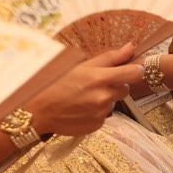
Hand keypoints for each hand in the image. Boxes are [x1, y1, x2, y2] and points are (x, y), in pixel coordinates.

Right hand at [26, 44, 141, 135]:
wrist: (36, 110)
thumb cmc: (56, 83)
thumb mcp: (81, 65)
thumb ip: (110, 58)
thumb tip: (131, 47)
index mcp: (101, 78)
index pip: (136, 73)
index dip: (136, 70)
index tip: (132, 69)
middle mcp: (104, 97)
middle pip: (125, 89)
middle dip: (115, 85)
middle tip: (94, 84)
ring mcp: (101, 113)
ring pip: (113, 103)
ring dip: (104, 99)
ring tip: (83, 97)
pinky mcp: (96, 125)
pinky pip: (104, 116)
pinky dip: (96, 112)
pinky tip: (80, 108)